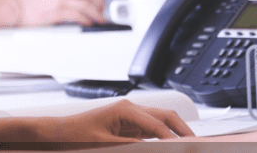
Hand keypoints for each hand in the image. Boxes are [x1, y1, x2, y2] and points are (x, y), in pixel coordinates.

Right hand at [17, 0, 104, 25]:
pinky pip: (77, 16)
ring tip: (98, 20)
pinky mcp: (56, 13)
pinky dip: (86, 20)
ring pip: (86, 5)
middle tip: (101, 11)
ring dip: (96, 14)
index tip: (100, 1)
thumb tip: (77, 3)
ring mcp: (60, 2)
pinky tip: (87, 23)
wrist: (16, 9)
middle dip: (99, 3)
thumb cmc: (30, 4)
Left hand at [39, 99, 193, 143]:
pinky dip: (163, 136)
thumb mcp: (105, 145)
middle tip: (197, 143)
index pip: (158, 124)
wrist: (59, 133)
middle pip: (165, 116)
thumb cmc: (76, 135)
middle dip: (182, 129)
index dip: (174, 138)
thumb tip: (153, 146)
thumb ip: (131, 146)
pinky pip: (151, 129)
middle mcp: (130, 109)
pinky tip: (169, 146)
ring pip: (161, 121)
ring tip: (188, 144)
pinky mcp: (128, 125)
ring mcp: (130, 116)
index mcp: (125, 110)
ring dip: (175, 131)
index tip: (187, 147)